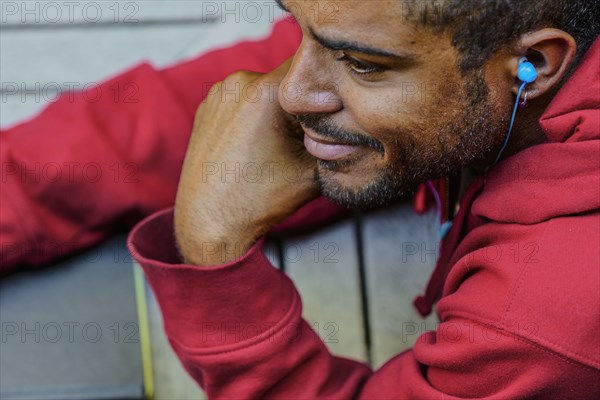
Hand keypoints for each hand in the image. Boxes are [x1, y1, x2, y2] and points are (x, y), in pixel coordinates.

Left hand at [174, 59, 318, 265]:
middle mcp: (239, 83)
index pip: (311, 63)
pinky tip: (253, 143)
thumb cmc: (258, 199)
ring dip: (276, 105)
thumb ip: (337, 141)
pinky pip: (241, 98)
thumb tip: (357, 125)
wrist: (209, 220)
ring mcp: (219, 93)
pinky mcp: (207, 106)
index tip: (330, 108)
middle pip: (287, 77)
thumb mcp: (312, 172)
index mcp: (266, 92)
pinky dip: (253, 113)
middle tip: (304, 133)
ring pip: (264, 87)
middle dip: (300, 99)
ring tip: (274, 142)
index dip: (326, 84)